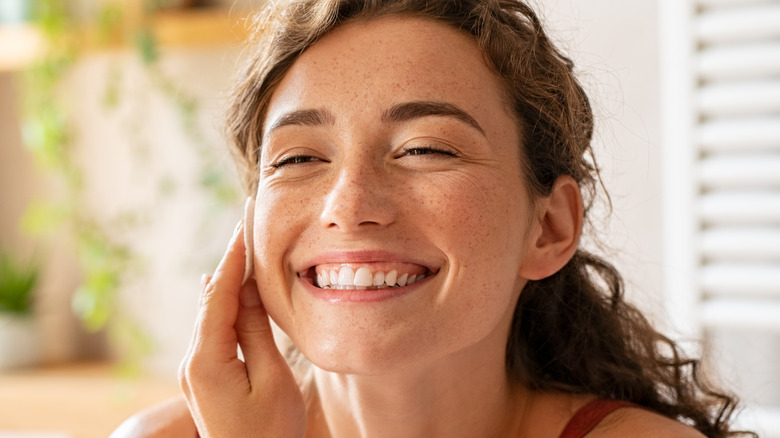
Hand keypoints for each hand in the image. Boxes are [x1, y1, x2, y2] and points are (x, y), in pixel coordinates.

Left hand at [179, 219, 306, 437]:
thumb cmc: (269, 433)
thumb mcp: (272, 380)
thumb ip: (255, 332)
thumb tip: (245, 289)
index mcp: (205, 360)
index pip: (218, 293)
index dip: (232, 255)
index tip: (243, 221)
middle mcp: (191, 361)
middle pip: (210, 299)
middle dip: (229, 261)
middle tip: (244, 224)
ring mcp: (194, 371)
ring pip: (210, 313)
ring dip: (226, 281)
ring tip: (240, 247)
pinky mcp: (203, 377)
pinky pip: (212, 330)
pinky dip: (223, 304)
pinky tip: (223, 288)